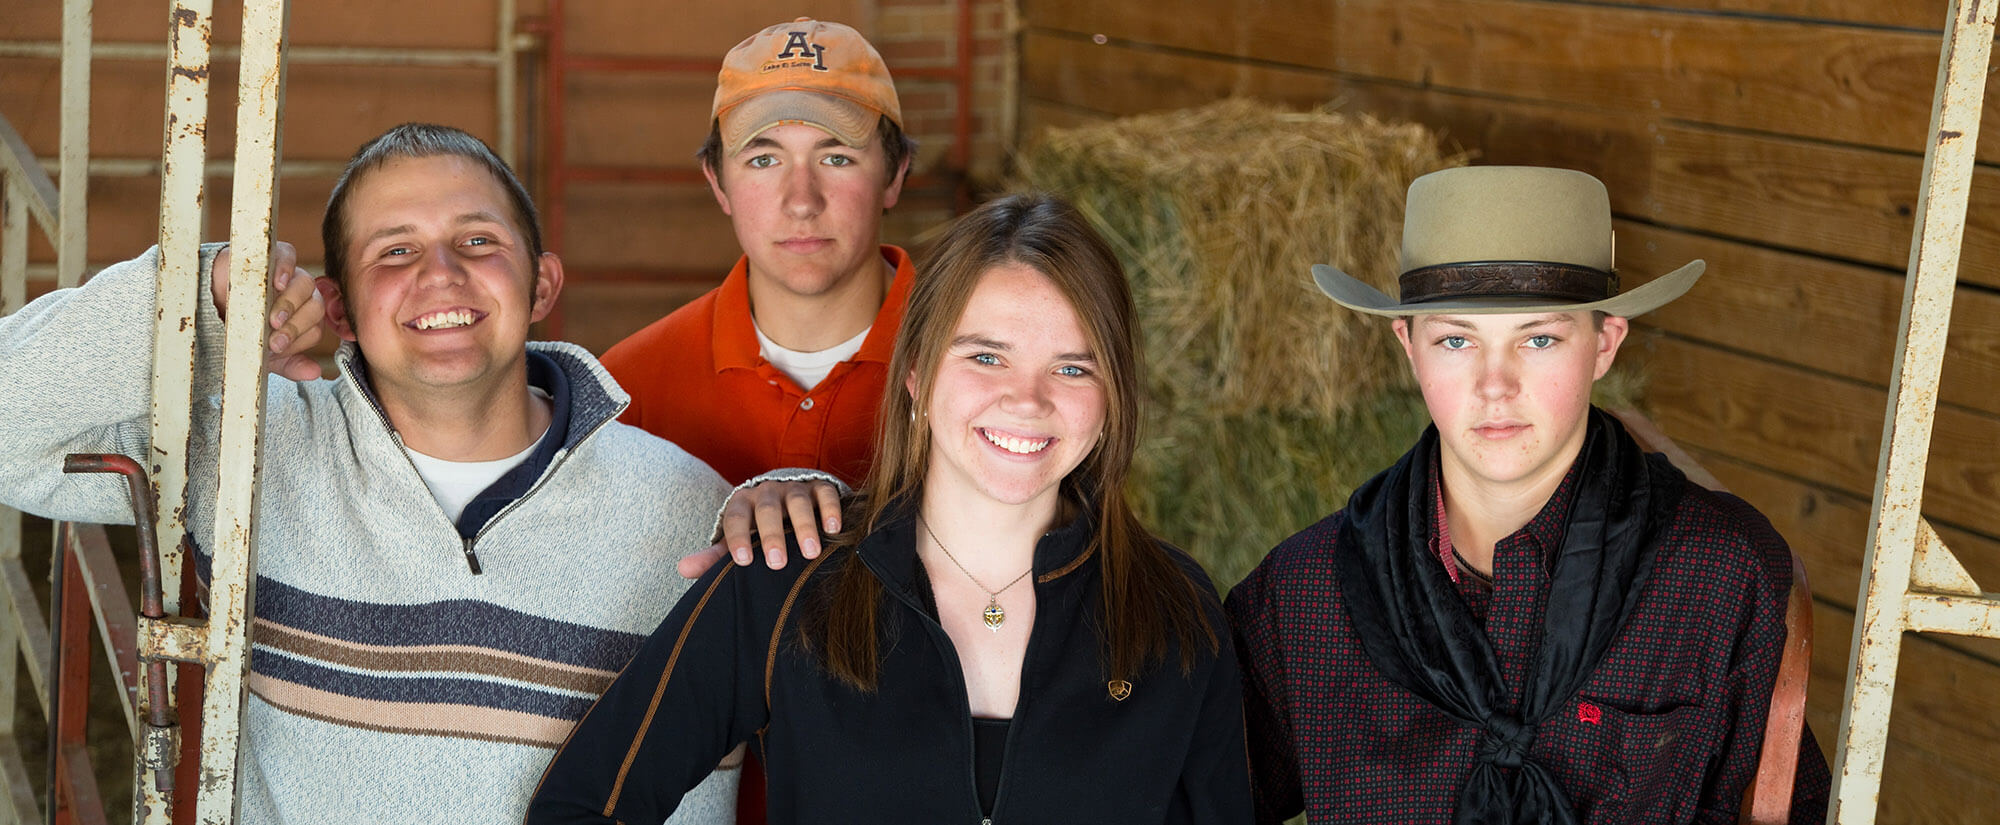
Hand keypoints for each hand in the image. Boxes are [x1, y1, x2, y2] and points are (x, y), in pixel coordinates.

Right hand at [211, 242, 328, 380]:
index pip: (314, 328)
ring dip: (290, 304)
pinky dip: (287, 268)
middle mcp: (300, 296)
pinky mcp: (273, 254)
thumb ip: (290, 364)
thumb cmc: (241, 329)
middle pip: (314, 307)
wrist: (207, 304)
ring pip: (305, 285)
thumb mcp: (264, 353)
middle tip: (274, 338)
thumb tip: (314, 373)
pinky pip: (288, 255)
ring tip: (272, 318)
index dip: (298, 340)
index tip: (276, 349)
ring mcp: (289, 274)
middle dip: (295, 326)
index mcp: (303, 317)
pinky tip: (279, 282)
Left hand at [679, 480, 841, 577]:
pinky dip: (830, 509)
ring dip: (804, 525)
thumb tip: (683, 569)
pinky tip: (833, 531)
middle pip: (766, 509)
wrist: (787, 497)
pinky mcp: (819, 486)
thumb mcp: (738, 540)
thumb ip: (714, 557)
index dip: (737, 537)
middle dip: (771, 535)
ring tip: (810, 553)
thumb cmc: (758, 528)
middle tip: (776, 562)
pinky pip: (825, 493)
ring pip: (797, 500)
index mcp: (742, 503)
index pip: (735, 517)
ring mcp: (794, 487)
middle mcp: (766, 492)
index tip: (742, 562)